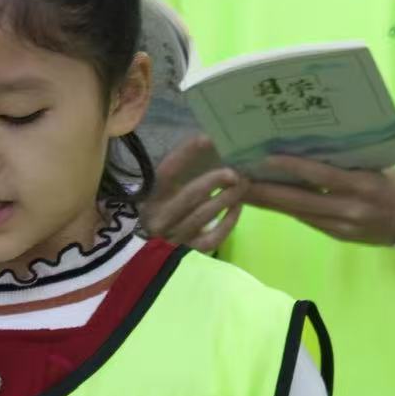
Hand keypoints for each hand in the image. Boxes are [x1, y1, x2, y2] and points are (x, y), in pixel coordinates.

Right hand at [140, 135, 246, 251]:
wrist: (154, 256)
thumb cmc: (166, 215)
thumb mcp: (166, 195)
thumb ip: (182, 174)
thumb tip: (209, 145)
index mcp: (151, 197)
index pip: (167, 172)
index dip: (185, 154)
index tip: (206, 138)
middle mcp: (159, 217)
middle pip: (189, 196)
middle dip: (215, 180)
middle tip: (235, 171)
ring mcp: (173, 237)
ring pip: (203, 215)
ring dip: (227, 197)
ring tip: (243, 184)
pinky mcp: (188, 253)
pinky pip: (213, 236)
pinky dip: (228, 221)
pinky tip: (237, 207)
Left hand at [245, 156, 394, 245]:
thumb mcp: (375, 165)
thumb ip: (345, 161)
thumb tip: (306, 146)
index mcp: (362, 185)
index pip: (321, 176)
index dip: (291, 168)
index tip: (263, 159)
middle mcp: (350, 209)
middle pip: (299, 201)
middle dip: (264, 191)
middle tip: (236, 180)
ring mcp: (342, 226)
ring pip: (298, 213)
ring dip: (268, 202)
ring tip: (242, 190)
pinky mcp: (338, 236)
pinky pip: (308, 220)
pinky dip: (287, 210)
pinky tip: (268, 201)